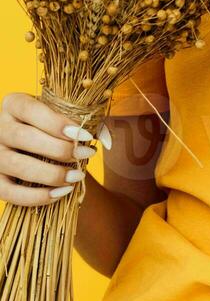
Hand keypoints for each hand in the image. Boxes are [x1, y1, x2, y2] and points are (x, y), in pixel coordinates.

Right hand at [0, 92, 110, 206]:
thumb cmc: (47, 126)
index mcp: (13, 104)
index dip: (58, 123)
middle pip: (25, 138)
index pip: (31, 110)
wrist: (24, 143)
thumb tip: (108, 140)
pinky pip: (11, 193)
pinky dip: (37, 197)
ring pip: (19, 167)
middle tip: (86, 154)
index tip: (84, 134)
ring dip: (52, 174)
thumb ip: (84, 121)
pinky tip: (61, 193)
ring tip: (77, 176)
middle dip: (60, 149)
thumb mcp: (59, 114)